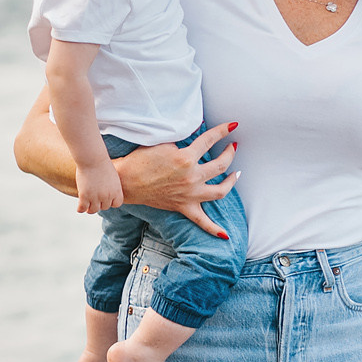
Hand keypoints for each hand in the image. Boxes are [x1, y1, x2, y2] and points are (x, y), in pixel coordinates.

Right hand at [74, 162, 123, 213]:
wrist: (92, 159)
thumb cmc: (102, 164)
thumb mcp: (112, 177)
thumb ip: (112, 186)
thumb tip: (109, 192)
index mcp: (116, 191)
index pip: (117, 204)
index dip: (111, 202)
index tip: (106, 198)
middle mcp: (107, 196)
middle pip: (104, 207)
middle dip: (100, 204)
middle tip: (94, 200)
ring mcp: (95, 197)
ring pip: (93, 210)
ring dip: (90, 209)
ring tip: (87, 206)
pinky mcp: (84, 196)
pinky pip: (82, 208)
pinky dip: (80, 209)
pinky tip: (79, 208)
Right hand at [114, 123, 238, 237]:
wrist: (125, 181)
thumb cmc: (140, 160)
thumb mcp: (163, 143)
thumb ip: (183, 140)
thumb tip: (197, 137)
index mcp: (186, 158)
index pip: (210, 140)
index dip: (222, 131)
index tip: (231, 125)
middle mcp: (191, 177)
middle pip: (221, 165)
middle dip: (230, 153)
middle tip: (233, 147)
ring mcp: (189, 194)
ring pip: (220, 191)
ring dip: (232, 182)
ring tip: (236, 174)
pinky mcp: (183, 207)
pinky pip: (202, 221)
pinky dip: (214, 229)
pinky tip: (225, 236)